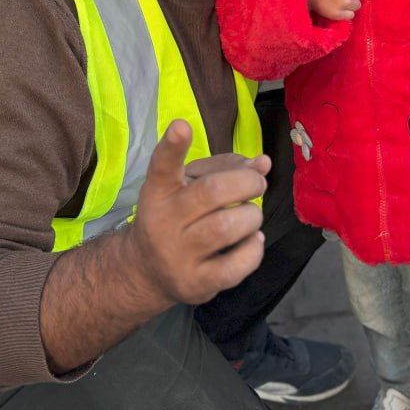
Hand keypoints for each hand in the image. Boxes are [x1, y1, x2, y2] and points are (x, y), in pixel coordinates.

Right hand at [129, 119, 267, 304]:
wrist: (147, 271)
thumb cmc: (178, 217)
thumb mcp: (190, 186)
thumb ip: (225, 169)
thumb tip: (263, 163)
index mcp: (159, 191)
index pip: (163, 166)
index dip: (173, 146)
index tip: (181, 125)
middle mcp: (163, 222)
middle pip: (211, 193)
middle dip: (246, 182)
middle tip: (257, 183)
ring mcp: (178, 255)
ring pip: (227, 227)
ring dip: (251, 216)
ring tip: (250, 215)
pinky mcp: (196, 283)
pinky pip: (237, 265)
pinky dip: (254, 249)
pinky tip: (252, 240)